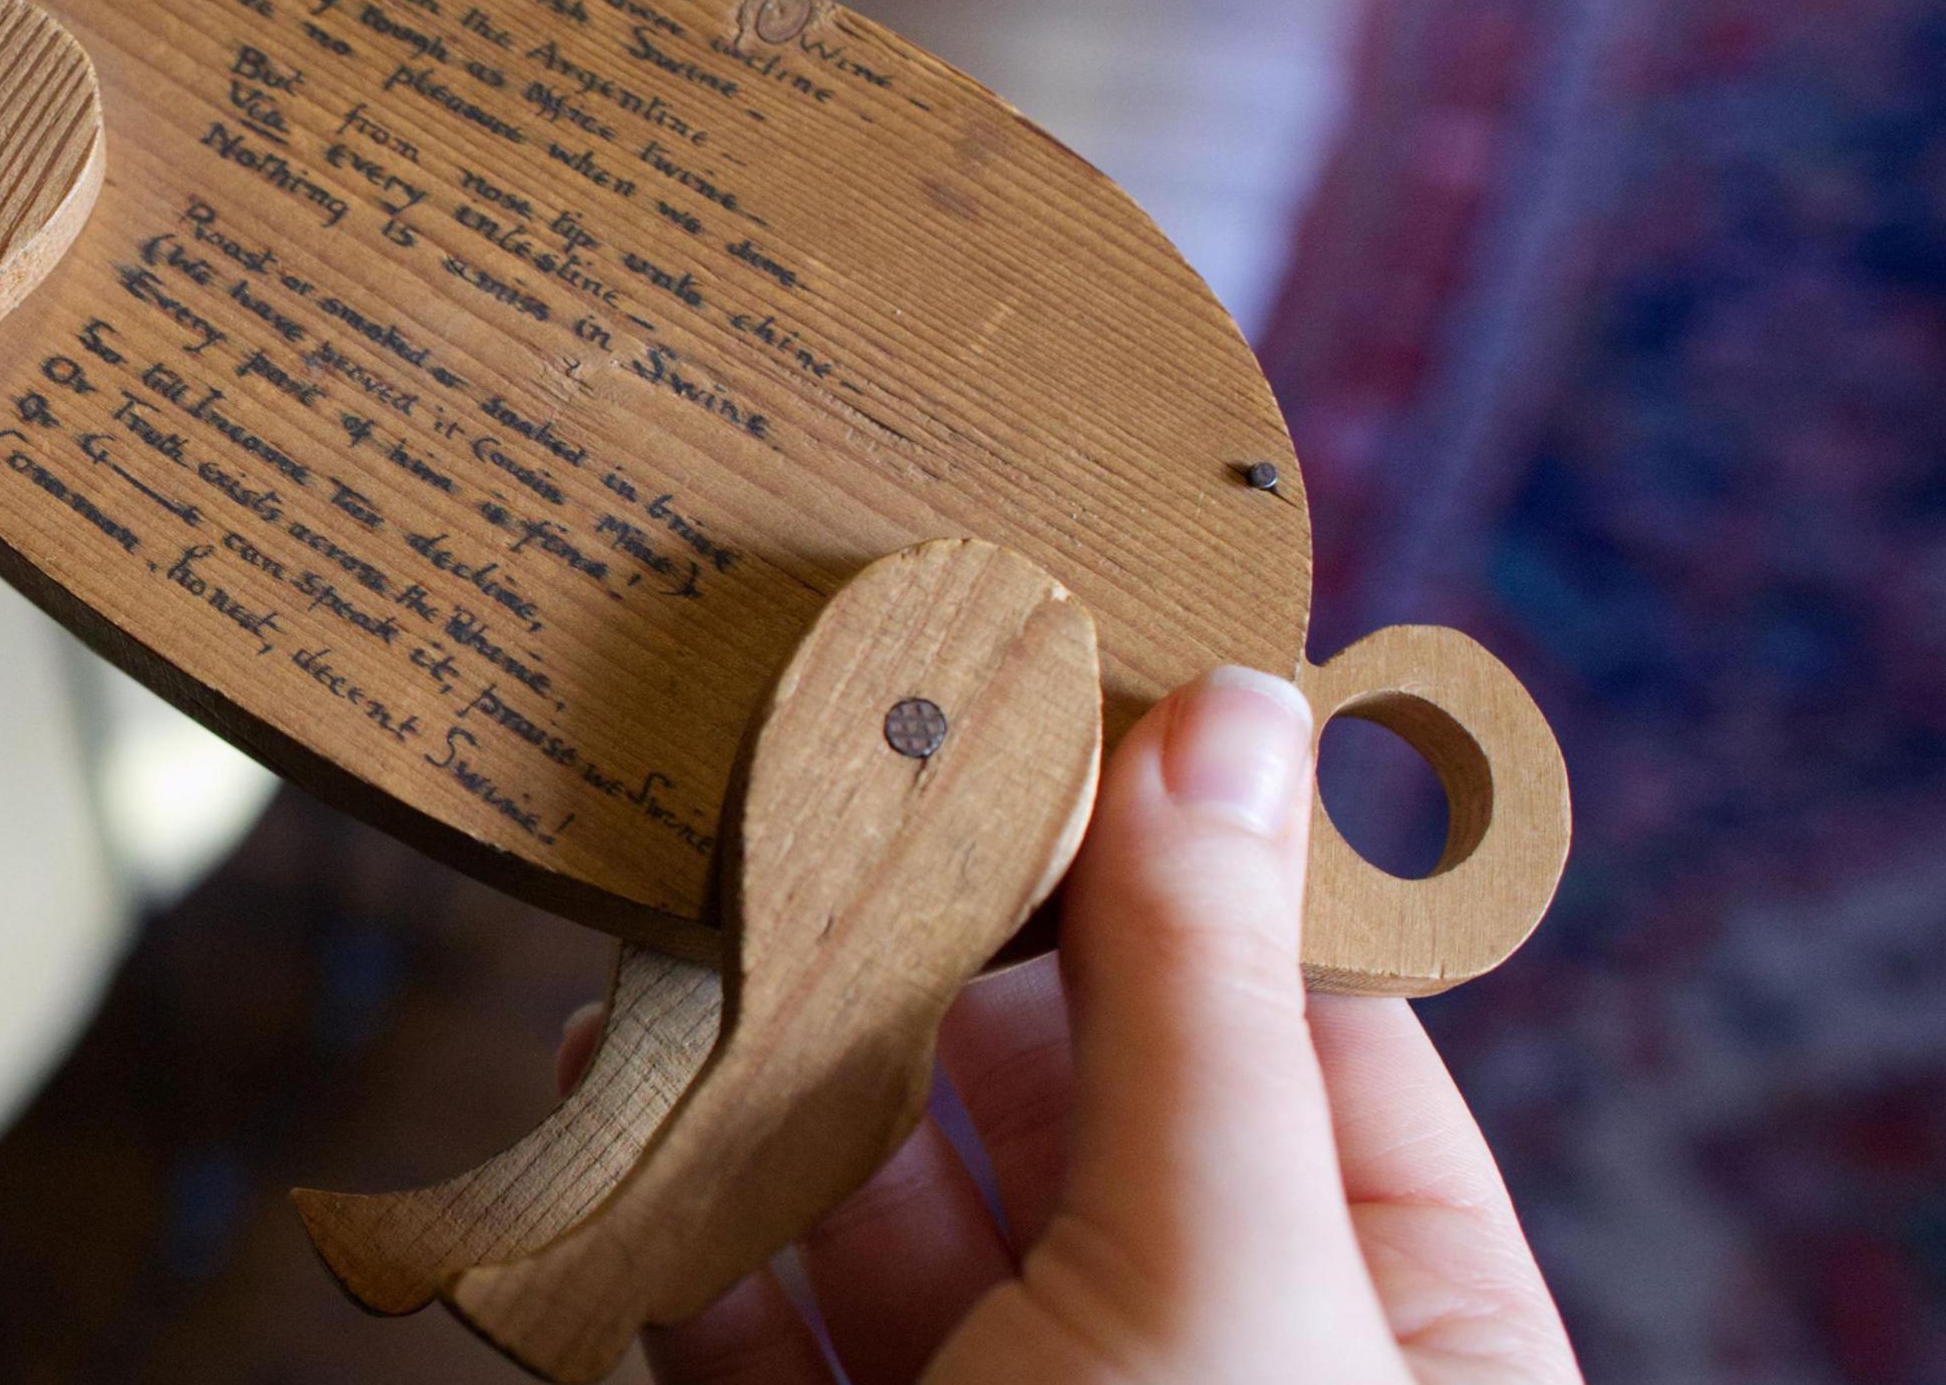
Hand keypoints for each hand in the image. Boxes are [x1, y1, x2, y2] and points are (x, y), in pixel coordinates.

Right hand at [567, 666, 1579, 1384]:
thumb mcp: (1227, 1266)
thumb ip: (1197, 992)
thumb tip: (1227, 707)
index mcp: (1384, 1317)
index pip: (1291, 1020)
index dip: (1172, 848)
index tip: (1047, 673)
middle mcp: (1191, 1356)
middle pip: (1048, 1086)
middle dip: (919, 937)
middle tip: (814, 755)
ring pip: (874, 1190)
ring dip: (770, 1056)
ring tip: (680, 906)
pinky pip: (742, 1315)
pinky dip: (668, 1207)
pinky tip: (606, 1080)